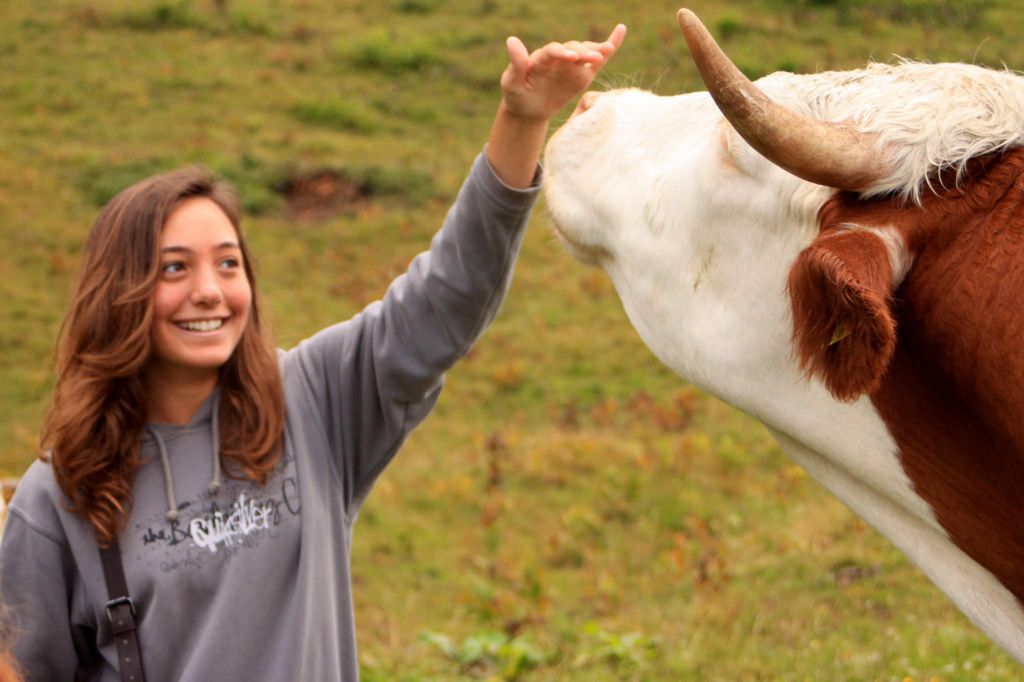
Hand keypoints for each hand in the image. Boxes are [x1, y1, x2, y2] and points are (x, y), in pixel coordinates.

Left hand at [499, 24, 626, 122]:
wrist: (528, 109)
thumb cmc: (517, 96)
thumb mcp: (511, 83)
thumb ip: (516, 64)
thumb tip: (511, 40)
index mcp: (541, 58)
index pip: (553, 51)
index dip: (562, 52)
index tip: (571, 57)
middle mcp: (558, 57)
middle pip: (573, 50)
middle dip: (583, 52)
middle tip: (594, 57)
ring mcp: (571, 65)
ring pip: (586, 54)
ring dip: (597, 50)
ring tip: (607, 51)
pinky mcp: (582, 74)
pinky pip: (597, 60)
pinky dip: (610, 45)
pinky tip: (620, 31)